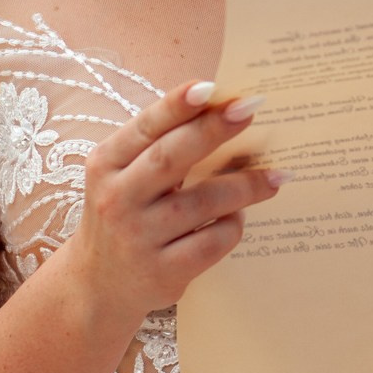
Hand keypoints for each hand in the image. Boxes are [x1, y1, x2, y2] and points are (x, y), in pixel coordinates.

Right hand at [69, 82, 283, 327]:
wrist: (98, 285)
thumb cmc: (125, 213)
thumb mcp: (125, 175)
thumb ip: (161, 146)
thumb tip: (223, 111)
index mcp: (106, 164)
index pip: (145, 128)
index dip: (176, 106)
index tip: (210, 87)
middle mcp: (117, 199)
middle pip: (170, 157)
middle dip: (213, 130)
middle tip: (250, 109)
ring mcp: (138, 238)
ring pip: (202, 202)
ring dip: (244, 185)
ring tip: (274, 176)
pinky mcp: (162, 272)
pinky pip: (212, 242)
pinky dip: (233, 225)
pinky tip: (240, 217)